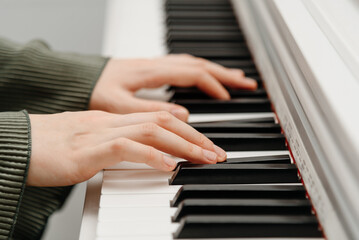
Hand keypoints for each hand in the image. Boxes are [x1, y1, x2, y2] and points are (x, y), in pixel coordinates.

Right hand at [28, 111, 225, 185]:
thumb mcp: (95, 144)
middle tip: (217, 153)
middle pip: (163, 121)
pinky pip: (125, 148)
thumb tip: (150, 157)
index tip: (206, 146)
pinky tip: (169, 165)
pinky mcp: (88, 150)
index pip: (159, 118)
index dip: (187, 131)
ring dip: (183, 144)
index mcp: (114, 120)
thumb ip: (121, 146)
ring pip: (152, 130)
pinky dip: (150, 154)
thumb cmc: (53, 147)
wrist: (19, 145)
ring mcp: (100, 133)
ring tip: (205, 158)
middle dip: (195, 137)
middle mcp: (111, 122)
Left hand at [89, 54, 256, 120]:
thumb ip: (150, 110)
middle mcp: (157, 65)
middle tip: (248, 84)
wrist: (78, 78)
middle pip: (200, 65)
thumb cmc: (94, 90)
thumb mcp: (117, 105)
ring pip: (194, 64)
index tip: (229, 99)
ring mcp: (156, 66)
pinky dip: (201, 72)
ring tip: (235, 79)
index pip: (193, 74)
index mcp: (152, 71)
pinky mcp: (152, 70)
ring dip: (216, 70)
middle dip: (226, 73)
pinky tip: (206, 78)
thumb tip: (183, 116)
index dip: (214, 85)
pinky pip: (184, 67)